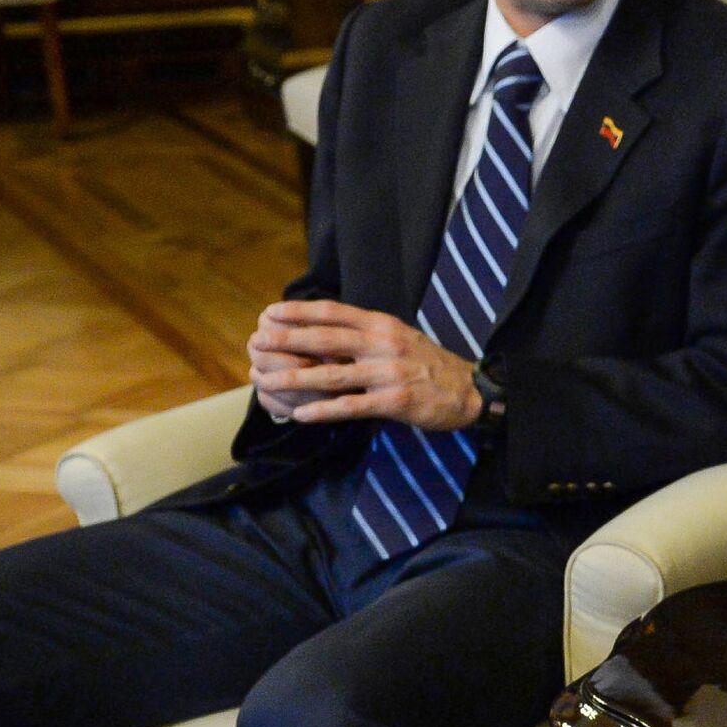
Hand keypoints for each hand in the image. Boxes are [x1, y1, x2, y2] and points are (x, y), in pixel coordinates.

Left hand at [247, 300, 479, 432]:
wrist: (468, 390)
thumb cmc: (427, 364)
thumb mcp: (399, 337)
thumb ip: (365, 333)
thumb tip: (324, 331)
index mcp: (382, 324)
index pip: (334, 312)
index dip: (300, 311)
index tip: (271, 312)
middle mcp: (383, 343)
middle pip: (326, 339)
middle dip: (288, 339)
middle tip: (258, 341)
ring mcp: (388, 373)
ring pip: (333, 374)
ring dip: (296, 377)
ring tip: (267, 380)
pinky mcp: (394, 401)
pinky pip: (351, 406)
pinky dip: (323, 411)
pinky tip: (301, 415)